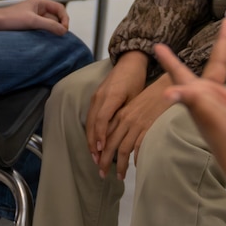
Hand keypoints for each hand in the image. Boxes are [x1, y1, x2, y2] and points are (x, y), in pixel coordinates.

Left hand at [0, 0, 69, 34]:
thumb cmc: (9, 18)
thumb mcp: (32, 21)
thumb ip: (49, 25)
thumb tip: (63, 30)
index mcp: (40, 3)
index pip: (60, 9)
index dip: (64, 18)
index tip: (64, 29)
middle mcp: (38, 9)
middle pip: (56, 17)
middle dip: (59, 26)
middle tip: (60, 36)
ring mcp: (34, 17)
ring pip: (49, 24)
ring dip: (52, 31)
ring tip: (52, 39)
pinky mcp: (30, 25)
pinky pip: (42, 29)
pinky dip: (45, 34)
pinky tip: (44, 40)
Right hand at [85, 52, 147, 170]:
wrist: (129, 62)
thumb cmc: (136, 79)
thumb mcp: (136, 96)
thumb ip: (129, 114)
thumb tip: (128, 136)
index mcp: (111, 96)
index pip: (102, 119)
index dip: (100, 136)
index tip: (101, 150)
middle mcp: (100, 97)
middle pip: (92, 124)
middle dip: (93, 144)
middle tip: (97, 162)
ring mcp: (95, 97)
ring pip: (89, 122)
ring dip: (91, 140)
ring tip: (95, 157)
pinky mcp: (95, 98)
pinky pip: (91, 117)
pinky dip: (92, 132)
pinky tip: (95, 143)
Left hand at [103, 75, 176, 177]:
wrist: (166, 87)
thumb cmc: (150, 97)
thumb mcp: (132, 105)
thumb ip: (124, 119)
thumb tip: (117, 136)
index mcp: (119, 114)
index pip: (104, 135)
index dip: (99, 151)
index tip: (98, 163)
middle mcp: (125, 120)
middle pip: (110, 145)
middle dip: (105, 162)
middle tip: (102, 174)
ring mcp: (136, 124)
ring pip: (123, 149)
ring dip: (120, 165)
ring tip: (120, 176)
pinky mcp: (148, 127)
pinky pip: (139, 147)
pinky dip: (137, 158)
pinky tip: (136, 166)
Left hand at [154, 20, 225, 178]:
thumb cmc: (224, 143)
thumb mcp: (207, 116)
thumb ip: (192, 99)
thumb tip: (168, 92)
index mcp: (199, 96)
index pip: (180, 74)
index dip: (169, 60)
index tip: (158, 46)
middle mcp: (212, 99)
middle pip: (218, 65)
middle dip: (223, 44)